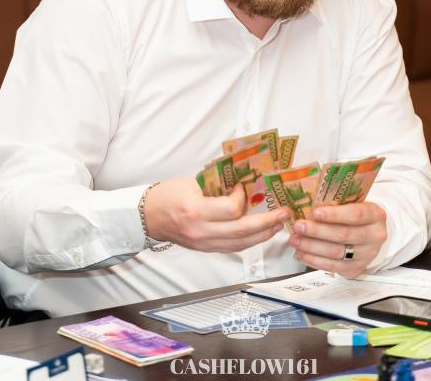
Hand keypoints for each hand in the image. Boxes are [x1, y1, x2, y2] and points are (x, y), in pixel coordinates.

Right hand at [143, 178, 287, 252]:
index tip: (243, 188)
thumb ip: (216, 185)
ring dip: (262, 235)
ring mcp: (203, 243)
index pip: (231, 210)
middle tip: (283, 213)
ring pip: (240, 244)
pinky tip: (259, 234)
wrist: (148, 216)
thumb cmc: (167, 195)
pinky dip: (248, 241)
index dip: (243, 198)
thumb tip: (242, 181)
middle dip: (267, 223)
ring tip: (277, 225)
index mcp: (196, 211)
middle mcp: (201, 231)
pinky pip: (231, 248)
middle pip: (241, 232)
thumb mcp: (191, 183)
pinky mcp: (204, 249)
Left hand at [289, 201, 386, 276]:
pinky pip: (333, 266)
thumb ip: (337, 203)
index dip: (334, 214)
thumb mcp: (353, 203)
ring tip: (296, 240)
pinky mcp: (356, 268)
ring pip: (336, 252)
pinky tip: (302, 253)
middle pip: (343, 235)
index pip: (356, 215)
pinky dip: (314, 260)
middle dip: (317, 231)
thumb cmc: (357, 215)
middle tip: (299, 226)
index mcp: (375, 215)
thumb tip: (309, 205)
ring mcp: (367, 255)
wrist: (371, 234)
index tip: (315, 212)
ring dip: (312, 247)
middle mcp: (374, 236)